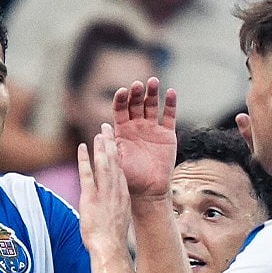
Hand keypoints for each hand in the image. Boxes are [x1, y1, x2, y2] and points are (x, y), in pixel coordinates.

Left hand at [78, 125, 130, 255]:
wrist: (110, 248)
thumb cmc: (112, 240)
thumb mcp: (118, 221)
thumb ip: (114, 209)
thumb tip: (110, 208)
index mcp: (123, 197)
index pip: (121, 172)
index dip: (118, 156)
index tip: (115, 144)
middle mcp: (116, 191)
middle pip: (115, 163)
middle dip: (112, 144)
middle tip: (108, 129)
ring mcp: (104, 193)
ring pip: (104, 164)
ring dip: (101, 147)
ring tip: (100, 133)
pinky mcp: (91, 198)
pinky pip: (87, 174)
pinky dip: (85, 159)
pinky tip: (83, 147)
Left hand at [112, 78, 176, 196]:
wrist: (149, 190)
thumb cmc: (129, 177)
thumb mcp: (116, 162)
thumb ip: (110, 147)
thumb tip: (100, 132)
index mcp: (122, 130)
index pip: (120, 109)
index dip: (120, 100)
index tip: (121, 91)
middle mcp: (137, 125)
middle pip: (136, 104)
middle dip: (136, 94)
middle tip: (138, 85)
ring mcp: (152, 128)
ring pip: (152, 106)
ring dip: (153, 93)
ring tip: (153, 82)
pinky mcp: (167, 134)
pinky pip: (169, 116)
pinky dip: (171, 104)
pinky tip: (171, 92)